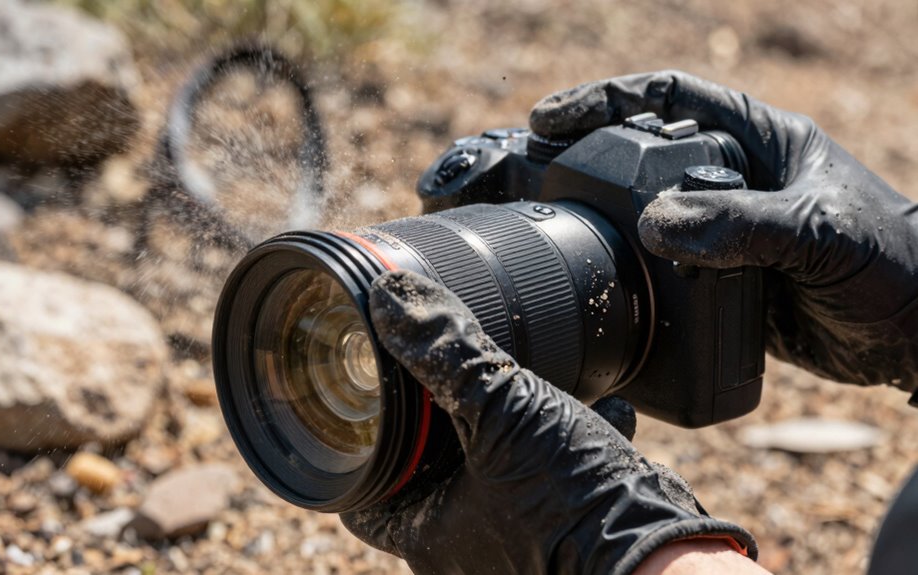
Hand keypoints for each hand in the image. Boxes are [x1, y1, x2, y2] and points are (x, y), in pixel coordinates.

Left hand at [340, 270, 755, 574]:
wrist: (660, 558)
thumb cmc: (571, 504)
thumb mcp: (500, 408)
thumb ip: (446, 351)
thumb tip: (393, 299)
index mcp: (428, 532)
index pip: (363, 492)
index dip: (357, 445)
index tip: (362, 405)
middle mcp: (466, 548)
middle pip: (428, 478)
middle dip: (436, 429)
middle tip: (437, 382)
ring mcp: (516, 544)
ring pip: (494, 476)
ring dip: (503, 430)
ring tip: (514, 383)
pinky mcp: (566, 533)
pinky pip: (553, 481)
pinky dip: (566, 443)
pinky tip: (600, 405)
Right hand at [531, 71, 917, 393]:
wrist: (916, 334)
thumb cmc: (893, 263)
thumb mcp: (819, 232)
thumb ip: (743, 224)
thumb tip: (656, 225)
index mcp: (756, 141)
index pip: (668, 100)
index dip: (603, 101)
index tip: (548, 119)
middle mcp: (730, 180)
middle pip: (638, 154)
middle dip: (579, 158)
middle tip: (524, 172)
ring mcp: (719, 231)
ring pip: (638, 213)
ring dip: (592, 218)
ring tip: (538, 223)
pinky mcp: (715, 282)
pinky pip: (654, 269)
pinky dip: (620, 273)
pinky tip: (591, 282)